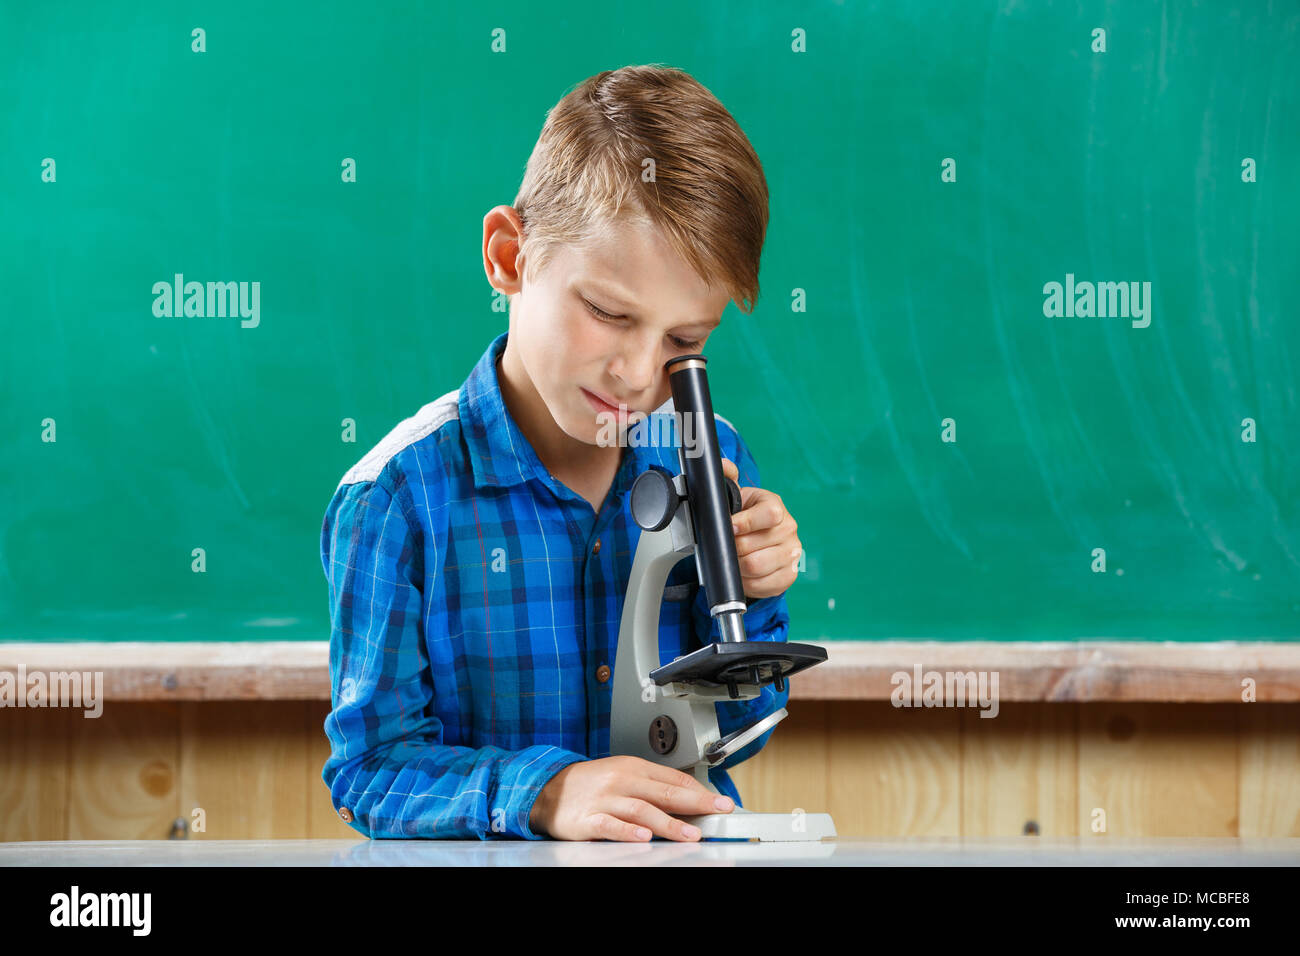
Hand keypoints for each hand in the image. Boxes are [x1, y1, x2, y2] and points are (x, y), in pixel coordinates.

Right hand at [529, 755, 733, 840]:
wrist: (549, 789)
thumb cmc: (591, 784)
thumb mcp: (624, 775)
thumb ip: (653, 786)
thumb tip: (689, 799)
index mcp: (633, 768)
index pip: (673, 778)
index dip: (700, 791)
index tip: (720, 802)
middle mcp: (621, 781)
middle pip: (663, 792)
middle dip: (695, 803)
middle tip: (718, 811)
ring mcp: (605, 800)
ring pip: (642, 809)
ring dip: (669, 823)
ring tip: (690, 834)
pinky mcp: (588, 820)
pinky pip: (610, 826)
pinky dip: (628, 831)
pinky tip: (643, 837)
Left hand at [720, 457, 801, 599]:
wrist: (757, 537)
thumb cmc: (743, 515)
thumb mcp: (735, 495)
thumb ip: (726, 477)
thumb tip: (723, 465)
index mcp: (775, 506)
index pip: (769, 514)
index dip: (745, 523)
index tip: (729, 528)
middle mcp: (789, 529)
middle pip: (756, 547)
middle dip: (732, 550)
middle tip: (722, 548)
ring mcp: (792, 554)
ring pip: (757, 567)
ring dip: (737, 567)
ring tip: (730, 560)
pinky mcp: (789, 575)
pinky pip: (763, 585)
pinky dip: (746, 582)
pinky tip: (741, 573)